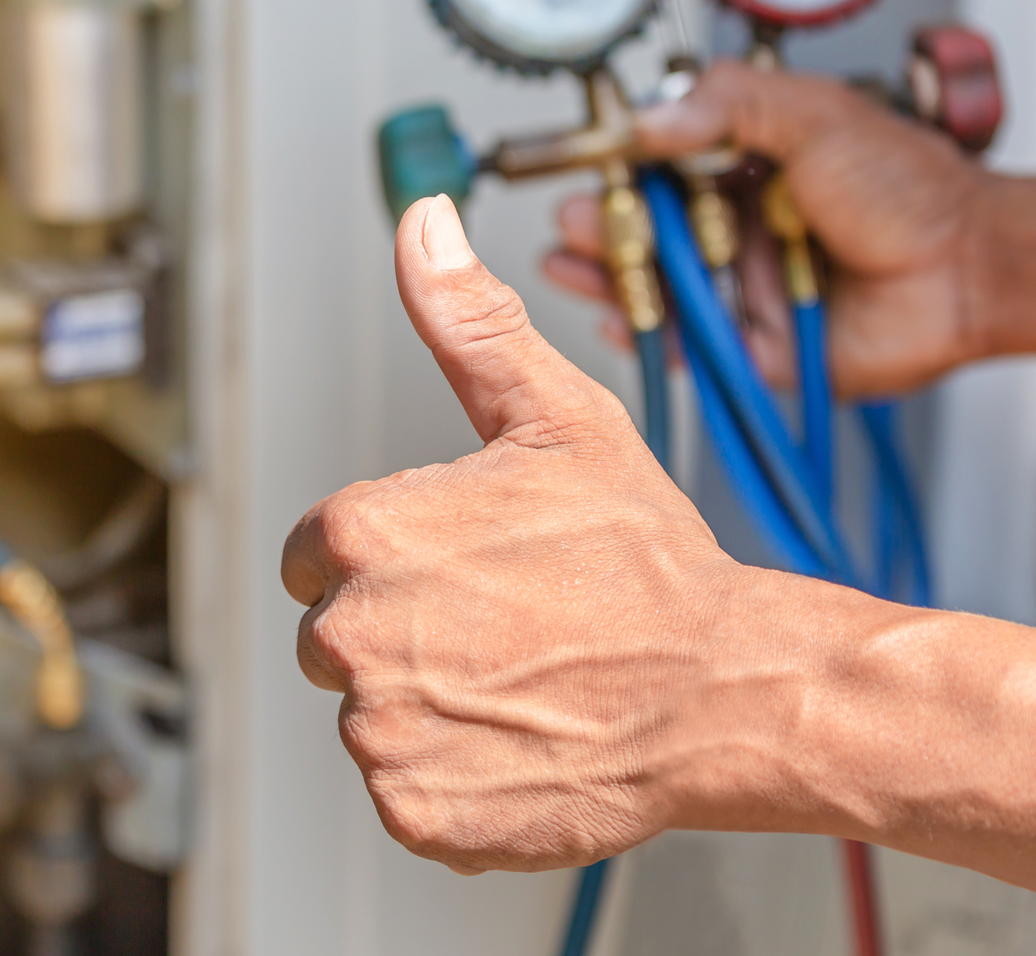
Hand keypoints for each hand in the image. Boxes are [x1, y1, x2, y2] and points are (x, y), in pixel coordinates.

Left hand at [280, 195, 817, 873]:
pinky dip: (454, 778)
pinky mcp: (415, 810)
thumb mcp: (556, 417)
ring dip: (430, 706)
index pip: (313, 556)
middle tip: (505, 625)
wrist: (723, 691)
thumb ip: (466, 322)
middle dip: (402, 632)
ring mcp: (382, 732)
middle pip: (334, 637)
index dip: (390, 559)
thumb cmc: (646, 561)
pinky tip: (521, 739)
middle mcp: (351, 635)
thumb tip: (422, 226)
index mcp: (361, 536)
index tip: (462, 568)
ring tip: (522, 681)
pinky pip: (406, 791)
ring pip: (372, 715)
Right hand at [543, 61, 992, 396]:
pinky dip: (646, 336)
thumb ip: (730, 105)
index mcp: (748, 169)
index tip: (586, 165)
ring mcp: (743, 290)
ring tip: (568, 263)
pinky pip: (686, 347)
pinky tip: (612, 315)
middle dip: (599, 227)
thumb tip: (649, 119)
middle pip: (647, 232)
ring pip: (658, 288)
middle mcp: (739, 229)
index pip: (663, 167)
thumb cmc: (909, 188)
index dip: (620, 169)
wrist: (970, 267)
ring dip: (607, 277)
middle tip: (570, 220)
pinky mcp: (754, 348)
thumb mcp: (814, 114)